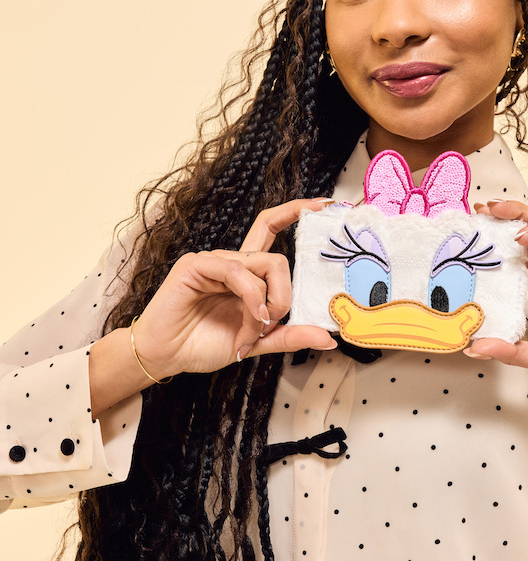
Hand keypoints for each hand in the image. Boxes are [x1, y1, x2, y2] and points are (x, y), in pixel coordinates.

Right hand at [130, 198, 336, 378]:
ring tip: (254, 329)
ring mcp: (214, 260)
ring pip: (263, 265)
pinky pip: (237, 271)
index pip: (272, 229)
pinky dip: (251, 299)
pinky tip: (250, 318)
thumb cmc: (204, 344)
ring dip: (266, 305)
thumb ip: (290, 335)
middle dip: (285, 295)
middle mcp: (234, 262)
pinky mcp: (196, 265)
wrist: (166, 357)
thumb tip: (328, 337)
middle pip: (279, 259)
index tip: (324, 203)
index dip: (296, 211)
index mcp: (247, 273)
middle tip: (274, 321)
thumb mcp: (258, 341)